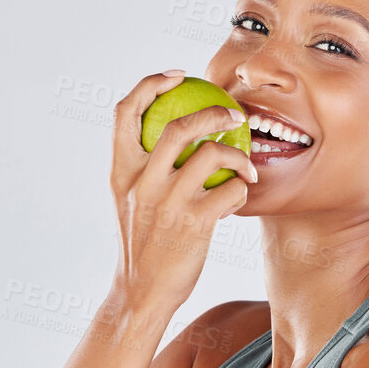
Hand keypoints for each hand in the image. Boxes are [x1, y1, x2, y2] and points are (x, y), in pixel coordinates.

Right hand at [107, 69, 257, 313]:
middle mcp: (142, 182)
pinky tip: (242, 195)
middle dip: (214, 113)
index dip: (150, 84)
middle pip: (180, 126)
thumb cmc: (141, 247)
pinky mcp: (194, 224)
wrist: (141, 293)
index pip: (125, 111)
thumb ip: (142, 171)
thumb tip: (171, 139)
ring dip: (238, 156)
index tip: (175, 75)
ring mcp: (168, 203)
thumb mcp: (128, 202)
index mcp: (121, 172)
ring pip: (211, 155)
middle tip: (235, 116)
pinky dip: (241, 190)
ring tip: (248, 166)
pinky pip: (229, 192)